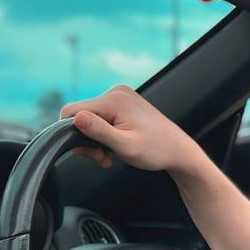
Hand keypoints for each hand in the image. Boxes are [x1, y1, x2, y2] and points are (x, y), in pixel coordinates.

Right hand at [59, 84, 201, 173]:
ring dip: (97, 140)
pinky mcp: (124, 103)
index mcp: (114, 100)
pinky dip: (105, 134)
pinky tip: (117, 145)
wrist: (178, 150)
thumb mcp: (125, 146)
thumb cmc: (156, 150)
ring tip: (113, 153)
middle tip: (104, 157)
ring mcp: (121, 96)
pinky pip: (102, 117)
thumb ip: (98, 131)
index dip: (73, 134)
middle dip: (88, 140)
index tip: (92, 153)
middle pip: (80, 115)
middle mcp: (116, 92)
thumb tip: (75, 117)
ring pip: (90, 118)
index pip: (71, 111)